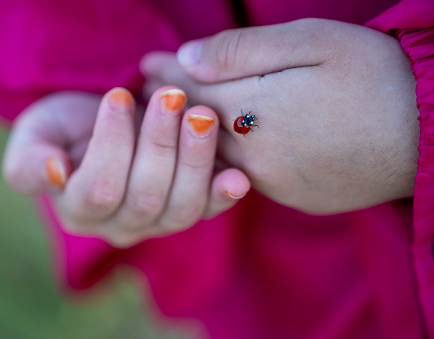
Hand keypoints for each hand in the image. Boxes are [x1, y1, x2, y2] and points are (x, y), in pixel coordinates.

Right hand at [3, 88, 249, 246]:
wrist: (104, 125)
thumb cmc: (66, 129)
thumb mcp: (35, 136)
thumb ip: (29, 161)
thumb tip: (55, 173)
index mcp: (78, 211)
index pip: (98, 190)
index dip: (111, 145)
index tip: (119, 95)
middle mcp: (120, 226)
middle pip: (145, 199)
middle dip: (160, 145)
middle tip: (171, 98)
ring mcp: (159, 222)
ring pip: (181, 207)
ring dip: (195, 161)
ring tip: (201, 116)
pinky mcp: (189, 209)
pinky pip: (209, 210)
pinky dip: (224, 194)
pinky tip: (237, 176)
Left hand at [141, 18, 419, 214]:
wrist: (430, 136)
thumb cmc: (377, 76)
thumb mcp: (313, 41)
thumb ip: (244, 51)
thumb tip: (189, 58)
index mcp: (256, 109)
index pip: (194, 89)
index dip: (167, 75)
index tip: (145, 66)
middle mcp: (255, 153)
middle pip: (196, 125)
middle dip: (167, 107)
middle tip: (145, 92)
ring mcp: (272, 181)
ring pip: (213, 155)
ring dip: (188, 134)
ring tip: (171, 117)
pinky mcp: (290, 196)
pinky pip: (243, 174)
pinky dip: (222, 155)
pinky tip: (220, 142)